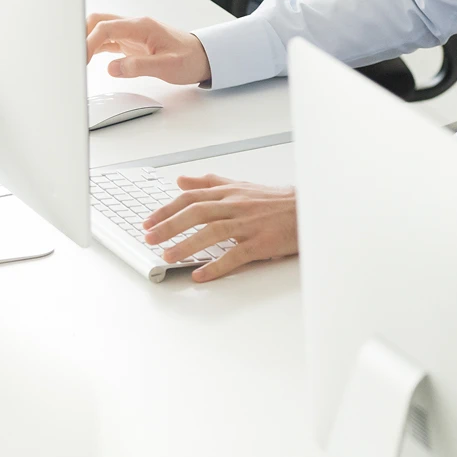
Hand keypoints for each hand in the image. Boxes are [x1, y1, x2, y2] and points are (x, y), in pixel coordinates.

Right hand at [86, 13, 210, 83]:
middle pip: (98, 20)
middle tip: (72, 56)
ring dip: (86, 41)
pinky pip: (107, 39)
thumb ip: (139, 66)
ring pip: (100, 28)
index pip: (106, 27)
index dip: (88, 41)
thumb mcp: (168, 66)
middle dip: (81, 35)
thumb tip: (112, 68)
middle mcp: (134, 25)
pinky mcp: (130, 42)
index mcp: (142, 26)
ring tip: (75, 59)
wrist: (203, 57)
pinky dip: (94, 47)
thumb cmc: (190, 59)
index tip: (80, 59)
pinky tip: (87, 58)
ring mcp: (131, 32)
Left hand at [142, 175, 297, 281]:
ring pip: (214, 231)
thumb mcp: (241, 186)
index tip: (149, 222)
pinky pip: (236, 255)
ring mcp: (250, 224)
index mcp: (230, 192)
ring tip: (168, 257)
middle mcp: (237, 205)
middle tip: (149, 238)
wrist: (307, 210)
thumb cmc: (275, 201)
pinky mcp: (262, 242)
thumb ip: (210, 183)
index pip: (192, 197)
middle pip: (198, 211)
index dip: (167, 209)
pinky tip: (201, 275)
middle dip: (170, 225)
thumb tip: (181, 181)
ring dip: (188, 244)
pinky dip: (217, 266)